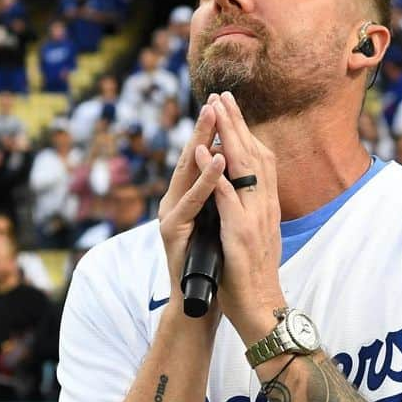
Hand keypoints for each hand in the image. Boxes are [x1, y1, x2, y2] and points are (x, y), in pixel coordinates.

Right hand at [156, 101, 223, 308]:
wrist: (200, 302)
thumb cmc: (215, 265)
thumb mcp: (222, 224)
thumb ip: (221, 197)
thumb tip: (230, 169)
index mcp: (191, 199)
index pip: (203, 159)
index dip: (213, 133)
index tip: (225, 104)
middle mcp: (176, 203)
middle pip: (190, 159)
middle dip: (204, 128)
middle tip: (214, 99)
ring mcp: (171, 216)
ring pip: (187, 175)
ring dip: (200, 145)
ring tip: (213, 119)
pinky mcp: (172, 232)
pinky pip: (191, 201)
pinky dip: (204, 180)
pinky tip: (216, 162)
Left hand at [206, 91, 284, 342]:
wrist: (260, 308)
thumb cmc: (251, 276)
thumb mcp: (254, 236)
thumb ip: (250, 212)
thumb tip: (241, 194)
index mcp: (266, 207)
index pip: (259, 160)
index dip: (246, 133)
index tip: (232, 109)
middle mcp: (264, 207)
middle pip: (253, 154)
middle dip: (236, 123)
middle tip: (222, 95)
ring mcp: (254, 218)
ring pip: (243, 167)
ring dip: (228, 135)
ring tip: (213, 109)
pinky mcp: (240, 232)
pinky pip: (226, 196)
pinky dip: (215, 171)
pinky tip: (205, 151)